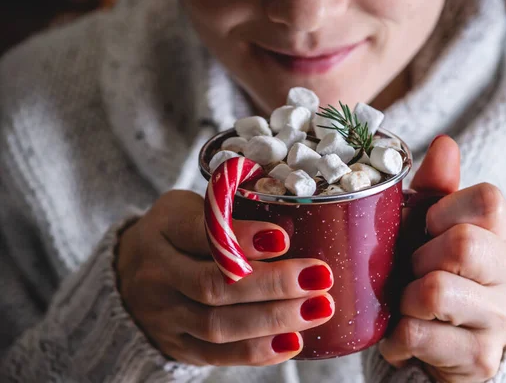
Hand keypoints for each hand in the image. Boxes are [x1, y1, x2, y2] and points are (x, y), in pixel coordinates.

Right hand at [117, 190, 334, 365]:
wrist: (126, 273)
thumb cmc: (173, 233)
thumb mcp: (186, 207)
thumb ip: (222, 212)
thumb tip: (292, 212)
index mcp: (161, 231)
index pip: (198, 233)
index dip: (241, 238)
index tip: (283, 238)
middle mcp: (157, 276)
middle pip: (213, 286)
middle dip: (272, 284)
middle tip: (319, 277)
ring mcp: (165, 316)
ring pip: (218, 326)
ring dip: (273, 320)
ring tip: (318, 308)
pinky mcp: (177, 345)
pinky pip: (216, 356)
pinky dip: (257, 352)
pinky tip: (293, 342)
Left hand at [379, 136, 505, 381]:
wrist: (442, 347)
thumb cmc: (432, 274)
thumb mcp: (429, 229)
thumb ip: (436, 188)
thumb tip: (444, 143)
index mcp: (504, 236)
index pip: (486, 200)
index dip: (441, 212)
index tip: (426, 232)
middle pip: (461, 244)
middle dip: (418, 259)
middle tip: (412, 273)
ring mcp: (503, 320)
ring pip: (435, 291)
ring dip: (404, 298)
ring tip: (406, 305)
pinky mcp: (480, 358)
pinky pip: (417, 334)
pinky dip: (395, 336)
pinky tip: (401, 336)